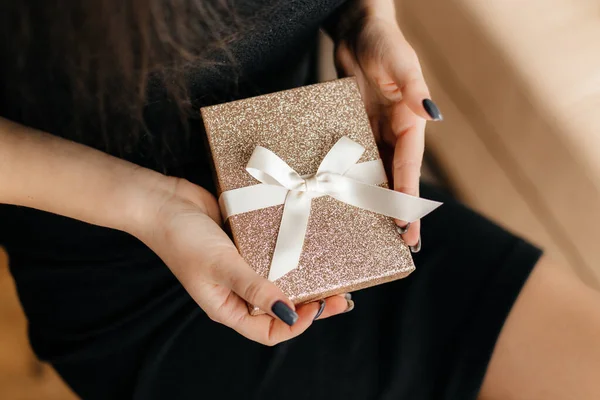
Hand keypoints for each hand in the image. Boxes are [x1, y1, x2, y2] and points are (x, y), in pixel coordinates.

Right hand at [138, 178, 349, 345]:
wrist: (162, 201)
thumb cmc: (183, 239)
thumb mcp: (222, 267)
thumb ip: (255, 290)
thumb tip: (288, 314)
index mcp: (227, 307)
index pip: (269, 331)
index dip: (296, 324)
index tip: (320, 306)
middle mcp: (237, 292)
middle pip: (280, 307)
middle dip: (311, 303)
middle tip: (342, 294)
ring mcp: (242, 266)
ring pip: (279, 280)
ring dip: (304, 278)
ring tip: (331, 272)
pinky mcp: (245, 243)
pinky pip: (272, 254)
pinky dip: (290, 254)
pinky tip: (307, 245)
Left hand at [331, 10, 441, 246]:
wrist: (356, 31)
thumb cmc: (382, 42)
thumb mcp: (401, 64)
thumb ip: (415, 90)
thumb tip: (433, 115)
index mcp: (410, 123)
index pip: (410, 168)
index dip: (407, 199)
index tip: (406, 226)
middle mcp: (395, 133)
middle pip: (397, 179)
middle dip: (398, 211)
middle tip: (401, 244)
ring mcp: (374, 133)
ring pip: (377, 174)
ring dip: (376, 203)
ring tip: (374, 233)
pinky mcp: (354, 129)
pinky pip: (355, 159)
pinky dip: (353, 180)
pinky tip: (347, 201)